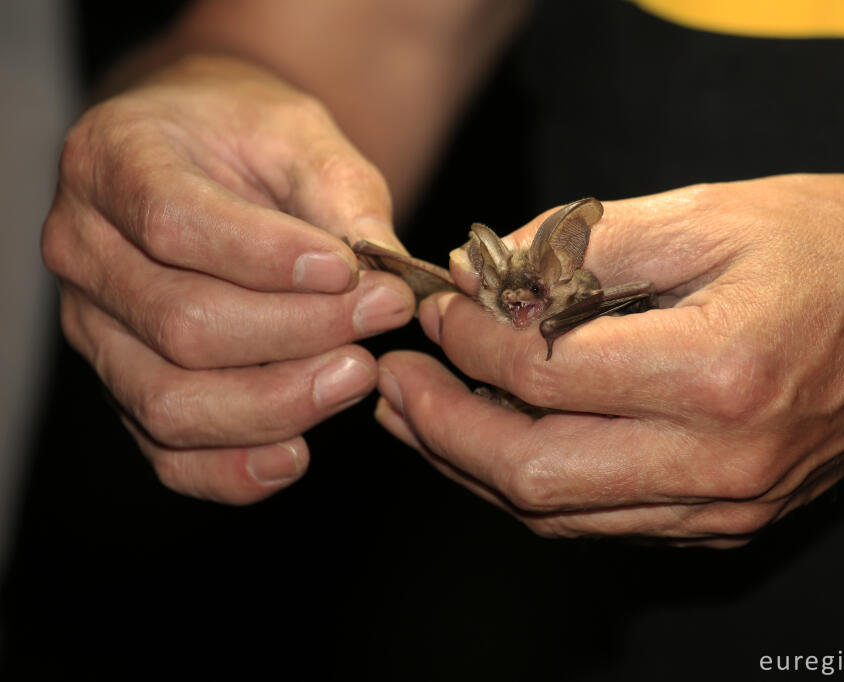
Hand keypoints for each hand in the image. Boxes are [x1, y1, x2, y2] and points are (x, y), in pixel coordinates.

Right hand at [41, 55, 415, 503]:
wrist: (203, 155)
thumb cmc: (248, 137)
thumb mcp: (298, 131)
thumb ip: (341, 189)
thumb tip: (389, 265)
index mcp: (112, 162)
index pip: (173, 224)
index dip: (268, 258)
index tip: (351, 270)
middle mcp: (85, 251)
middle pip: (182, 324)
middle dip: (299, 333)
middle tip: (382, 315)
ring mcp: (97, 329)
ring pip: (170, 401)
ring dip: (278, 403)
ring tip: (357, 375)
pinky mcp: (125, 385)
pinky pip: (165, 453)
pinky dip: (232, 470)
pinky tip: (298, 454)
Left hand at [373, 175, 843, 545]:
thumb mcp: (712, 214)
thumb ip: (585, 245)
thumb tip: (485, 272)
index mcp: (718, 372)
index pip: (541, 375)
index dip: (466, 341)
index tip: (435, 308)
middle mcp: (719, 460)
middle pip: (530, 473)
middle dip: (440, 429)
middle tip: (391, 385)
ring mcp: (724, 505)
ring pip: (557, 513)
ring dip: (472, 467)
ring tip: (419, 417)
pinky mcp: (726, 522)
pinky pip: (601, 521)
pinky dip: (534, 486)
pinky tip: (498, 441)